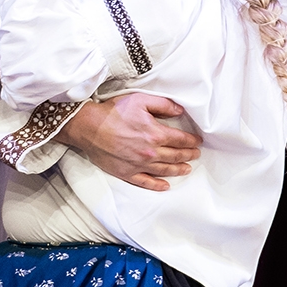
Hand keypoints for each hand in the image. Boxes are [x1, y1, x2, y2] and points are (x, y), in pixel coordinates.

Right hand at [60, 92, 202, 191]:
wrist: (89, 126)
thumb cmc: (113, 112)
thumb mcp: (140, 100)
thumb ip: (163, 105)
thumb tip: (180, 110)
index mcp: (155, 133)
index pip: (180, 140)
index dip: (191, 141)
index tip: (197, 141)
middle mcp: (150, 152)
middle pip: (175, 156)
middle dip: (188, 155)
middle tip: (196, 155)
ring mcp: (139, 164)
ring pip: (165, 170)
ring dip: (178, 170)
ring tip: (187, 169)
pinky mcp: (127, 173)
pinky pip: (146, 182)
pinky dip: (158, 185)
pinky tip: (166, 186)